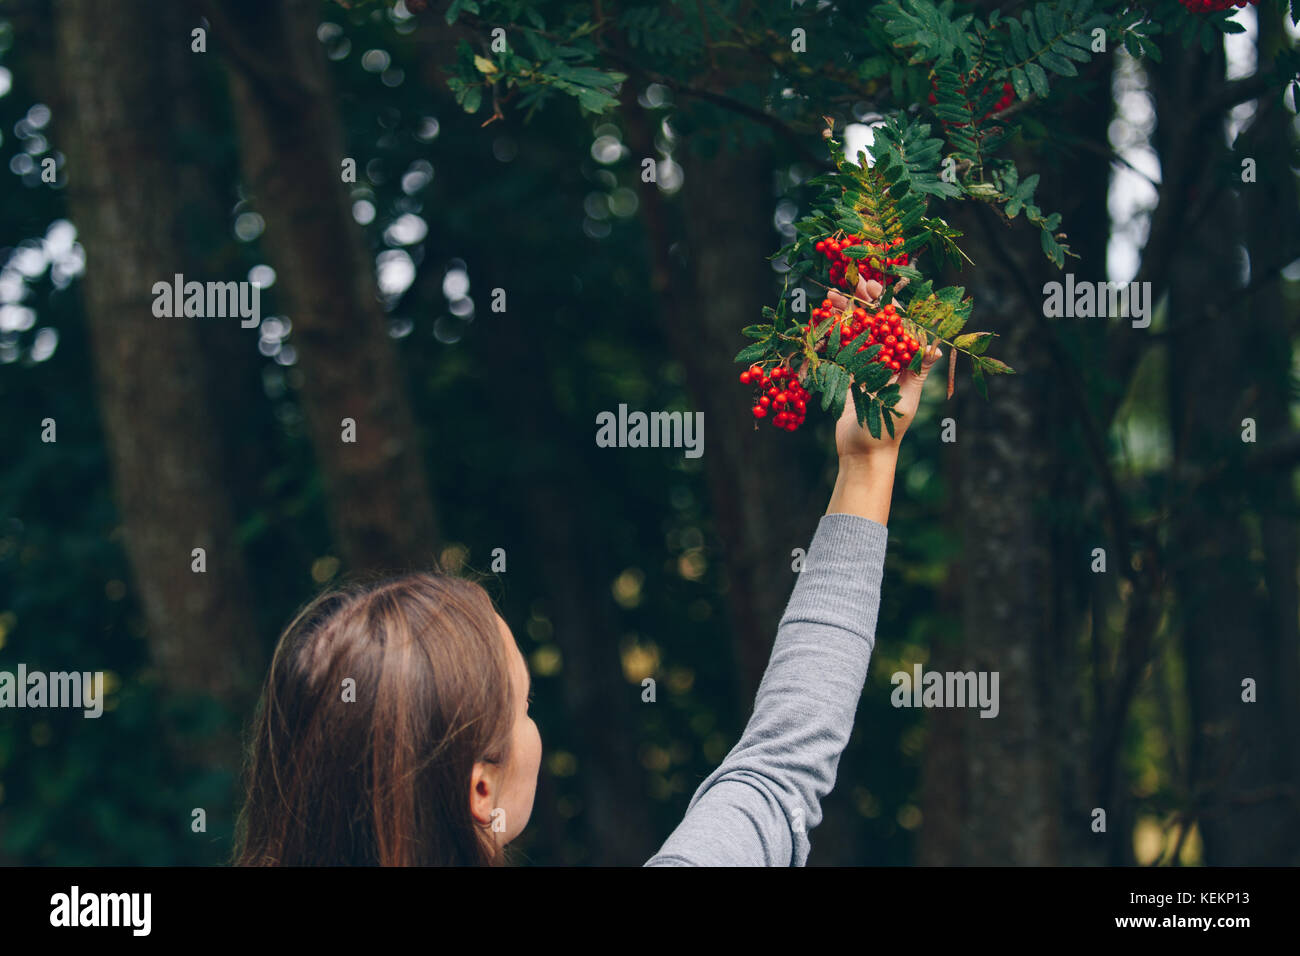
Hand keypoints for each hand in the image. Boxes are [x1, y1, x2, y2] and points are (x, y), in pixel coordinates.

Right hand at [826, 275, 941, 459]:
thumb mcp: (906, 399)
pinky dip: (828, 334)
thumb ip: (916, 372)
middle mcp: (885, 359)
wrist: (864, 454)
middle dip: (862, 301)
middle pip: (874, 322)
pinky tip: (819, 320)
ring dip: (842, 313)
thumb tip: (936, 347)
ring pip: (853, 331)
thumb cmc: (890, 429)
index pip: (897, 324)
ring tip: (829, 298)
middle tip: (850, 281)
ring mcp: (864, 365)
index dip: (887, 303)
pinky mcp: (845, 375)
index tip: (876, 286)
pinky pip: (837, 349)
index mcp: (903, 361)